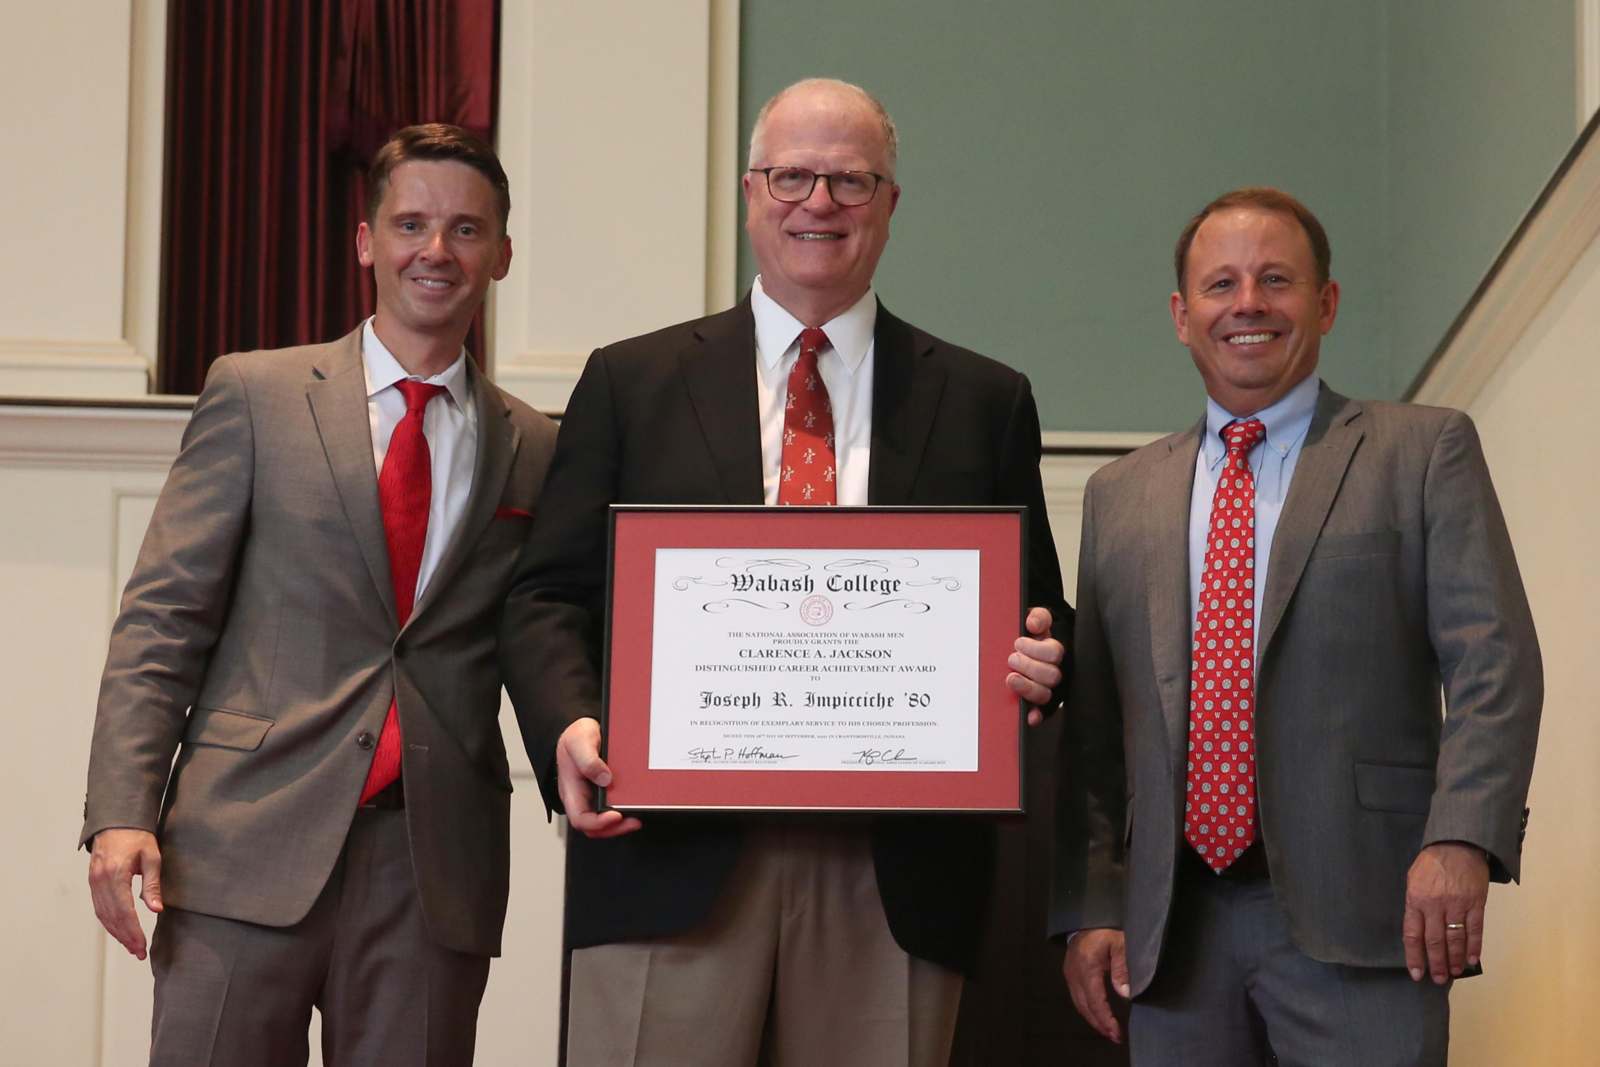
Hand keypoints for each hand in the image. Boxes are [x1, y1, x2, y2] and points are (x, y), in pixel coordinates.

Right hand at [88, 828, 163, 959]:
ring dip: (117, 933)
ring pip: (103, 915)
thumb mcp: (152, 857)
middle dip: (126, 937)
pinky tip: (120, 932)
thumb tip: (156, 910)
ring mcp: (94, 883)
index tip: (142, 946)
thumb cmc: (138, 837)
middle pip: (112, 917)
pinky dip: (109, 923)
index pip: (124, 911)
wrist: (117, 821)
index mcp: (115, 874)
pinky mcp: (93, 883)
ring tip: (132, 947)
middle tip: (139, 953)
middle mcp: (100, 881)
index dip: (133, 931)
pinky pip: (99, 908)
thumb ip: (152, 884)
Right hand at [556, 717, 641, 838]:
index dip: (598, 822)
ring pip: (605, 822)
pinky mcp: (605, 792)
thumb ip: (588, 760)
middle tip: (634, 821)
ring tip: (637, 818)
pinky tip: (636, 804)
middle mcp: (582, 798)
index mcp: (571, 791)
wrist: (581, 730)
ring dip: (621, 824)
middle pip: (594, 827)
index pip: (580, 818)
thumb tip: (605, 778)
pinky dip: (625, 810)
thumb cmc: (575, 737)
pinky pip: (614, 808)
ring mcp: (593, 797)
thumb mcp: (578, 742)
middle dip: (615, 828)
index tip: (615, 815)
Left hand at [1009, 606, 1064, 724]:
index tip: (1018, 642)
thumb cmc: (1033, 631)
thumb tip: (1033, 625)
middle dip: (1028, 667)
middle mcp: (1056, 670)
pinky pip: (1045, 711)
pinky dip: (1038, 715)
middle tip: (1012, 658)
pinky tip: (1031, 717)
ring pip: (1046, 694)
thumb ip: (1038, 617)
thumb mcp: (1036, 618)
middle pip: (1051, 676)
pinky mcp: (1041, 701)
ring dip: (1027, 688)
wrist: (1028, 640)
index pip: (1054, 653)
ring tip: (1011, 678)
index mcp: (1057, 649)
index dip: (1036, 649)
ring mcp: (1049, 687)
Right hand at [1063, 928, 1129, 1042]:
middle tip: (1115, 1037)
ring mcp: (1070, 973)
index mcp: (1087, 967)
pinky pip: (1077, 997)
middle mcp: (1075, 973)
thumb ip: (1122, 968)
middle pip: (1085, 1007)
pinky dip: (1087, 1009)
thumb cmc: (1106, 929)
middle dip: (1100, 1024)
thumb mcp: (1120, 944)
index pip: (1096, 1001)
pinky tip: (1097, 1014)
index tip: (1117, 1033)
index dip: (1106, 1019)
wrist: (1088, 916)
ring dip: (1093, 1019)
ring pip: (1079, 1004)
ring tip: (1107, 1030)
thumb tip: (1124, 994)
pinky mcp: (1070, 972)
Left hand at [1403, 841, 1489, 983]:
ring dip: (1454, 959)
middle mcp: (1435, 904)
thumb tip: (1417, 931)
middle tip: (1437, 979)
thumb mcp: (1413, 880)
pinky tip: (1471, 960)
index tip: (1416, 973)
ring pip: (1455, 939)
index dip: (1414, 956)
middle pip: (1435, 941)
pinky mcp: (1475, 903)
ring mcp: (1457, 904)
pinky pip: (1475, 930)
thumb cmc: (1431, 863)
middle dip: (1436, 963)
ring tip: (1453, 974)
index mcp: (1416, 899)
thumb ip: (1414, 905)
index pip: (1412, 934)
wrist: (1457, 844)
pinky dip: (1474, 947)